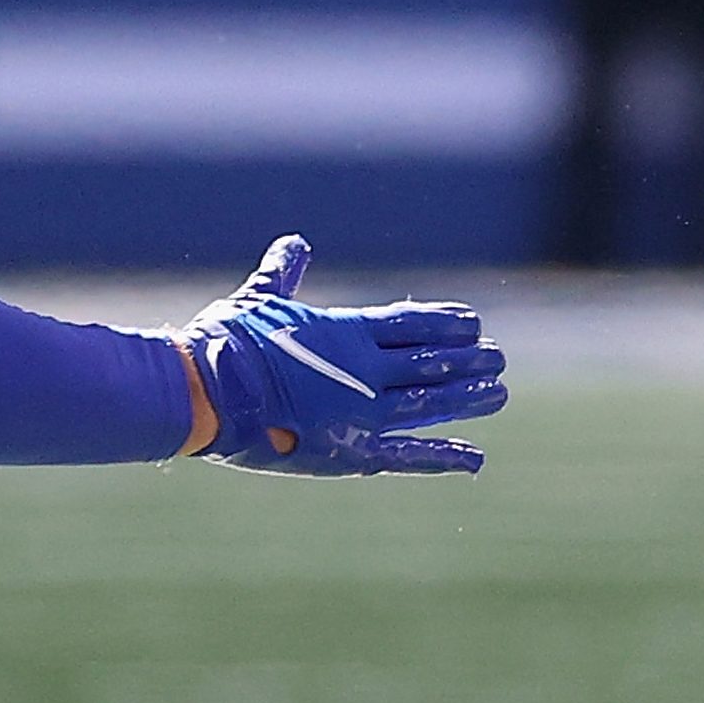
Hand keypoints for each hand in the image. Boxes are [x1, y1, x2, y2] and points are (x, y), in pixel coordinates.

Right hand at [172, 235, 504, 475]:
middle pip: (430, 362)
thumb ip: (284, 275)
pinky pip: (407, 457)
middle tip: (500, 358)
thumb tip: (294, 244)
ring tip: (500, 392)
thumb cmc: (223, 343)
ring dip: (467, 398)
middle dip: (468, 360)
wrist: (204, 393)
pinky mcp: (351, 454)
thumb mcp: (258, 300)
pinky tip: (476, 458)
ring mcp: (361, 414)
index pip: (411, 324)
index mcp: (344, 332)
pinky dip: (443, 457)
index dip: (445, 324)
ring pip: (429, 404)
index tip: (473, 324)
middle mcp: (363, 372)